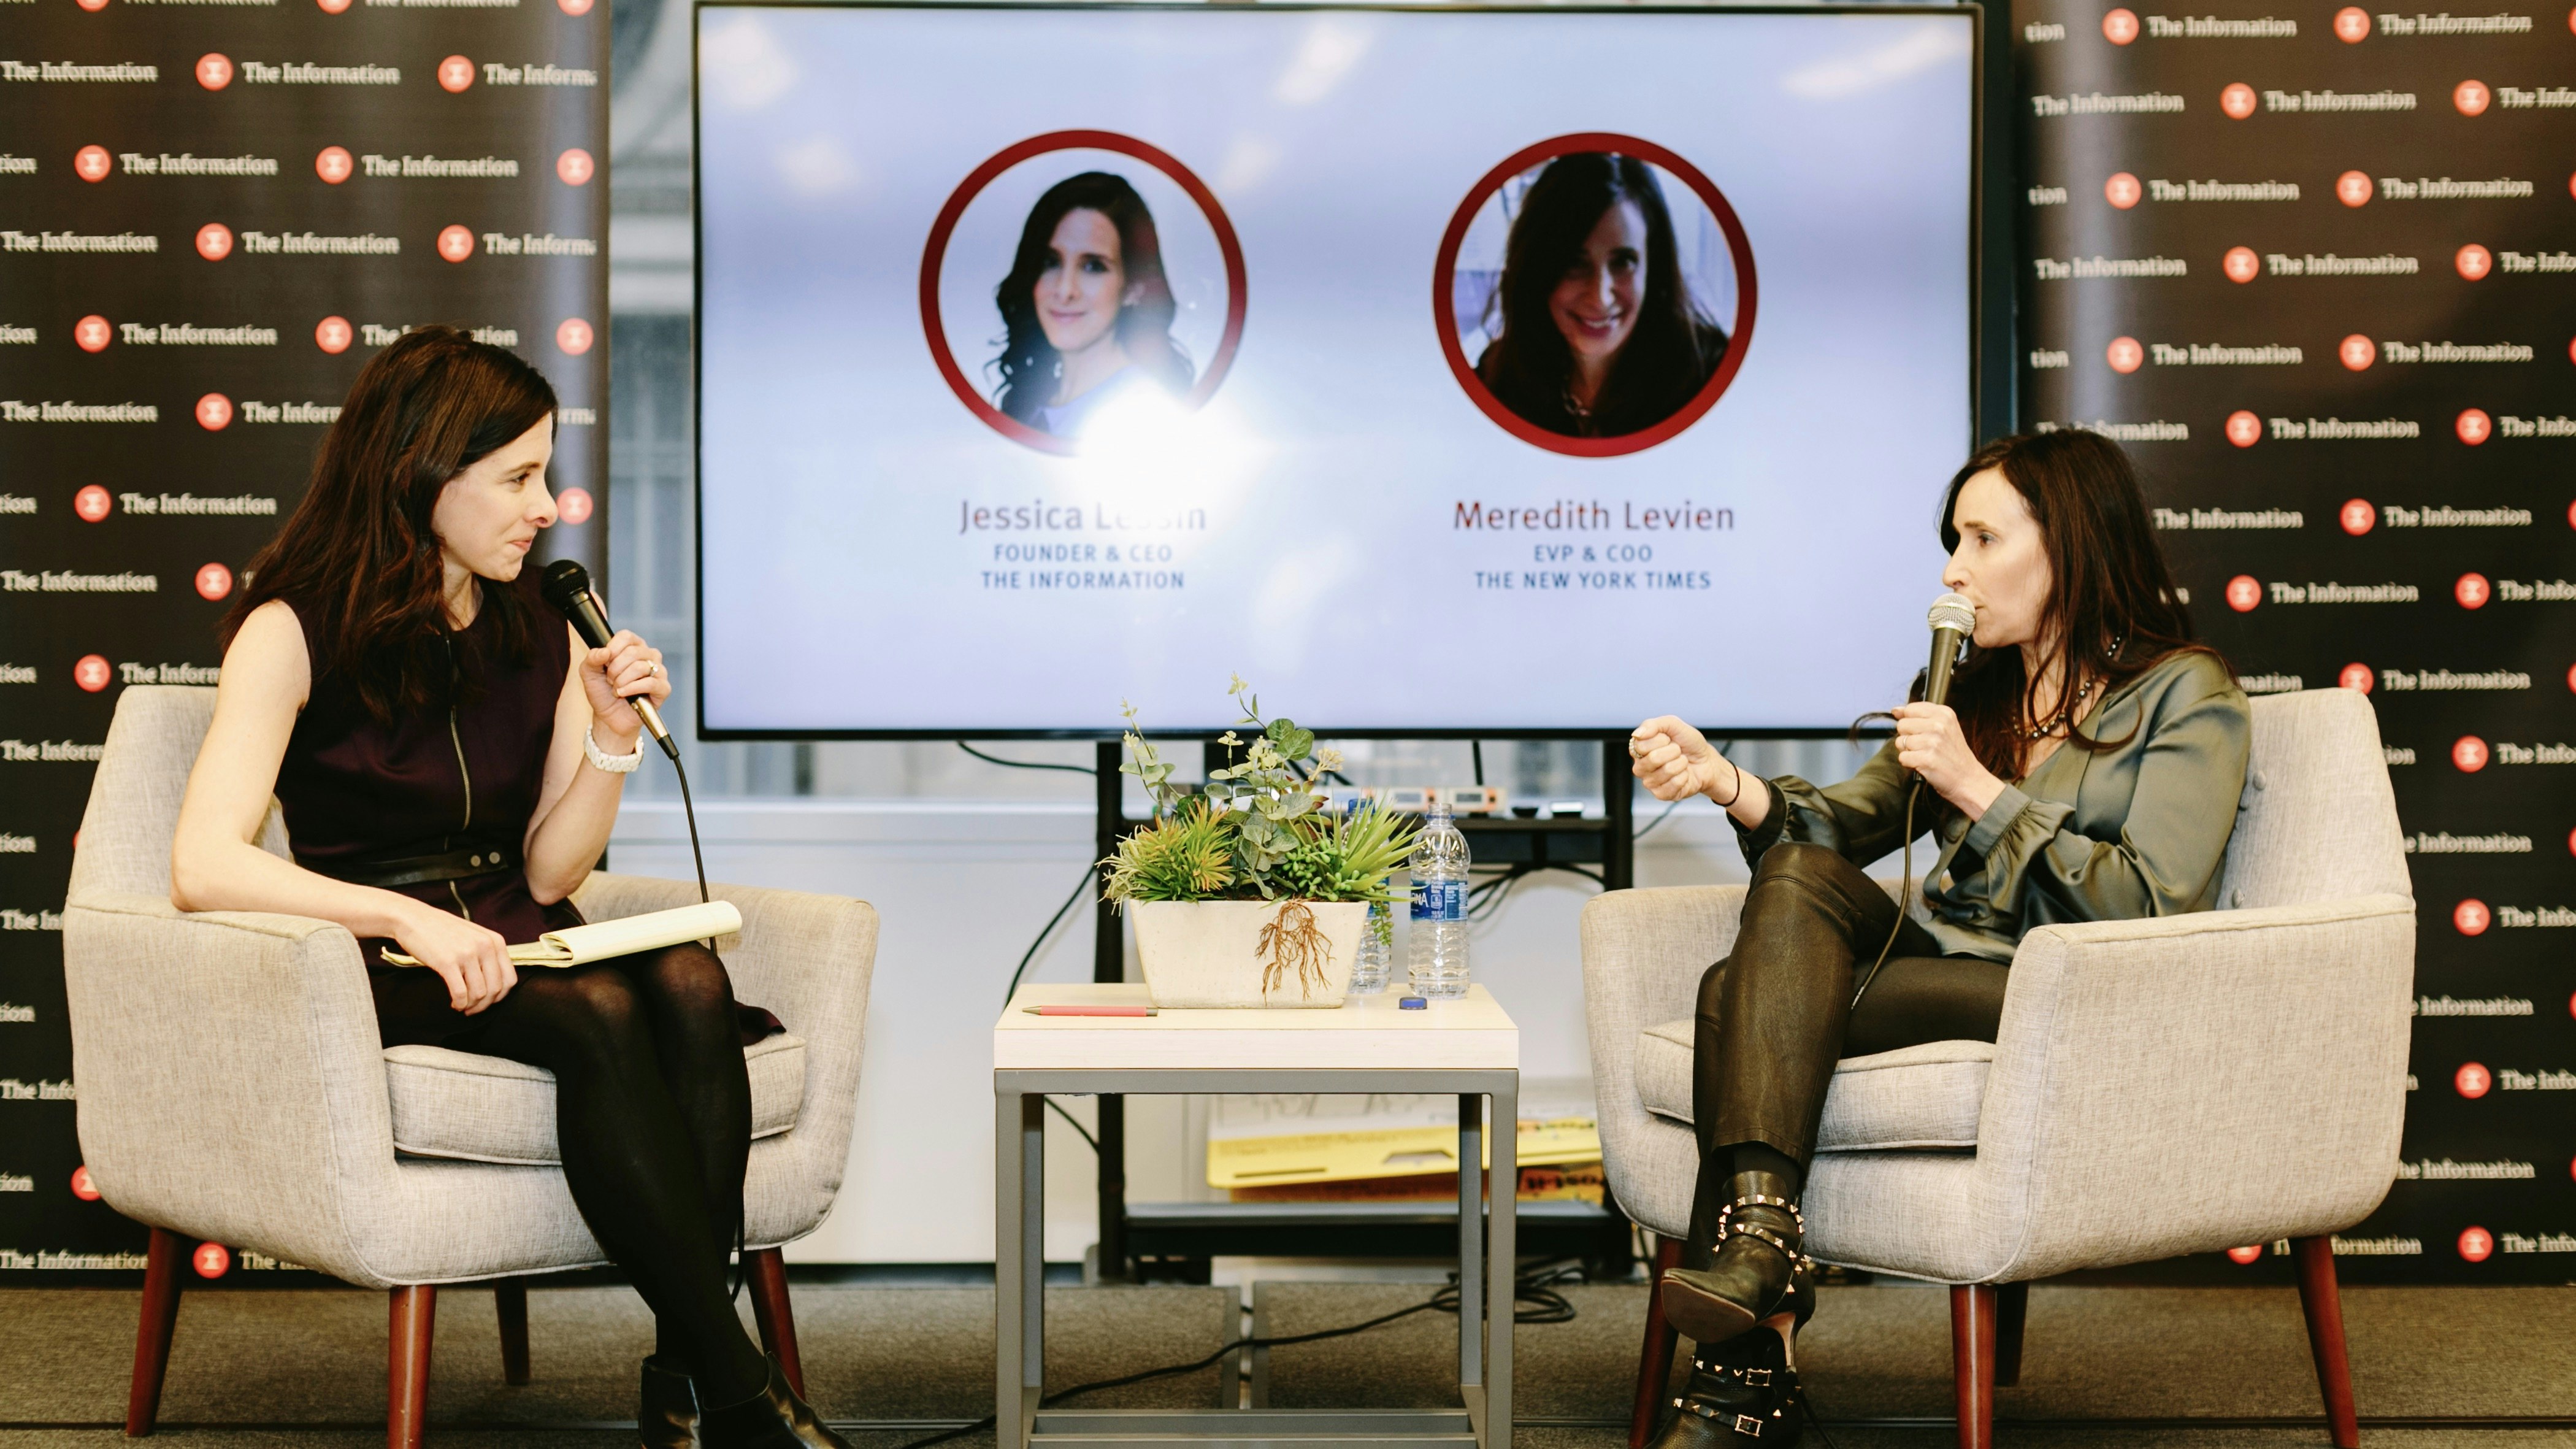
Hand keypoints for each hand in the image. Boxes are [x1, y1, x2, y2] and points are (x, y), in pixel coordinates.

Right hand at [388, 902, 517, 1013]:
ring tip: (462, 1006)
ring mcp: (467, 954)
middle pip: (496, 989)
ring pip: (479, 993)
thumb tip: (495, 983)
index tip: (488, 1002)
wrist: (413, 919)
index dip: (500, 996)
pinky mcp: (448, 962)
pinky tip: (454, 1003)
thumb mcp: (474, 936)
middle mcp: (485, 946)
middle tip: (473, 1009)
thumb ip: (488, 954)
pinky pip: (461, 993)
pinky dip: (459, 1003)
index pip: (509, 979)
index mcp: (495, 941)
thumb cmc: (442, 929)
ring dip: (471, 1006)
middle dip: (485, 1005)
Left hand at [580, 629, 668, 743]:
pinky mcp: (663, 688)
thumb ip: (592, 658)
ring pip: (640, 667)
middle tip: (610, 681)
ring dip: (622, 681)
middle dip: (615, 670)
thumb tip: (604, 651)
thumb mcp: (589, 673)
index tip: (605, 663)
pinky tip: (624, 694)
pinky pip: (651, 683)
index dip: (612, 649)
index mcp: (633, 646)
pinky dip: (632, 689)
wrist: (609, 717)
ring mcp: (658, 671)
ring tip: (617, 689)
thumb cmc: (602, 692)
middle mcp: (648, 655)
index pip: (626, 636)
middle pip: (632, 652)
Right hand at [1629, 716, 1740, 804]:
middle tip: (1678, 751)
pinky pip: (1673, 785)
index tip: (1668, 739)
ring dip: (1681, 763)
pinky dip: (1684, 776)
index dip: (1661, 740)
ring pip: (1666, 771)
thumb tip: (1637, 735)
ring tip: (1682, 762)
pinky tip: (1683, 774)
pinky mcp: (1661, 794)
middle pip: (1653, 759)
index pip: (1641, 745)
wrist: (1706, 761)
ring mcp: (1650, 782)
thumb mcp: (1673, 725)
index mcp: (1639, 749)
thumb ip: (1653, 725)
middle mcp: (1641, 766)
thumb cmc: (1688, 743)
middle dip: (1674, 751)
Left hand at [1893, 702, 2005, 818]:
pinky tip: (1924, 764)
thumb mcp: (1944, 727)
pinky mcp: (1926, 759)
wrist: (1969, 779)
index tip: (1922, 732)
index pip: (1910, 709)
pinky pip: (1902, 757)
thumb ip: (1919, 716)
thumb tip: (1895, 710)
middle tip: (1925, 747)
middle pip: (1902, 725)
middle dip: (1908, 738)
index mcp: (1944, 713)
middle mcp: (1939, 725)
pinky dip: (1910, 764)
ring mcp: (1932, 742)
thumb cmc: (1954, 755)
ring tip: (1926, 756)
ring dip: (1909, 752)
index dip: (1911, 722)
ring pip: (1900, 742)